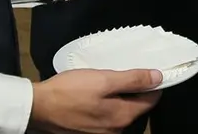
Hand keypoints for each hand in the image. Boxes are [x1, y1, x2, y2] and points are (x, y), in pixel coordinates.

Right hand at [30, 69, 162, 133]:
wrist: (38, 107)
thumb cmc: (70, 91)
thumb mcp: (104, 79)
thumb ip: (133, 80)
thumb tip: (158, 77)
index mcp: (123, 116)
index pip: (151, 100)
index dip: (152, 83)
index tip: (148, 70)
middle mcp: (116, 129)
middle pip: (136, 107)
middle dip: (134, 89)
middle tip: (122, 71)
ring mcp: (101, 132)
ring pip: (120, 110)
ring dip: (118, 96)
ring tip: (105, 79)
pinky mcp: (89, 130)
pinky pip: (105, 115)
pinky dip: (105, 103)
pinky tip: (94, 92)